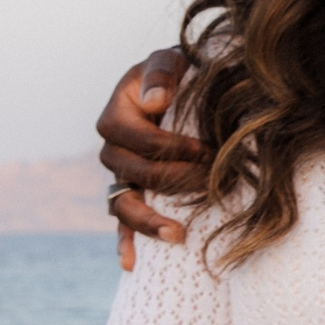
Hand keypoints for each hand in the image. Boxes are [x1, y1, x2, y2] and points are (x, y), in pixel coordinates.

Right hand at [99, 50, 201, 271]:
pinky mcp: (132, 192)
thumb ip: (161, 74)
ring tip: (176, 236)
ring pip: (123, 204)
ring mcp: (121, 175)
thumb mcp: (168, 61)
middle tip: (211, 183)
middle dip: (173, 182)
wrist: (181, 88)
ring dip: (147, 222)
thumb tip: (155, 103)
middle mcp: (113, 150)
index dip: (170, 148)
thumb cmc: (176, 72)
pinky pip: (122, 222)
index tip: (205, 150)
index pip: (138, 140)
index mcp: (116, 116)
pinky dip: (125, 241)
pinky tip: (132, 264)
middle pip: (134, 174)